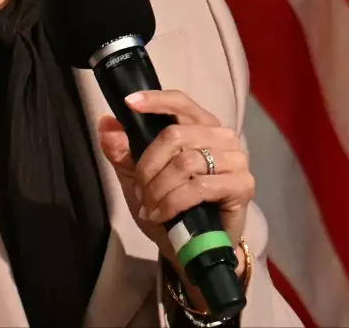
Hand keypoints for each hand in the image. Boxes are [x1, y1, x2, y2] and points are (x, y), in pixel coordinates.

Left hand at [95, 91, 253, 301]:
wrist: (194, 246)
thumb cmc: (170, 205)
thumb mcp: (138, 177)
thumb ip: (122, 151)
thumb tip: (105, 123)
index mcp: (199, 125)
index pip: (179, 101)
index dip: (155, 100)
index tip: (129, 104)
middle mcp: (221, 135)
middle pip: (174, 136)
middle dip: (147, 167)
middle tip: (139, 191)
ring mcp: (236, 159)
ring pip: (185, 162)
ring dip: (159, 188)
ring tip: (149, 206)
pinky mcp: (243, 184)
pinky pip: (199, 187)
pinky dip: (173, 202)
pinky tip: (162, 214)